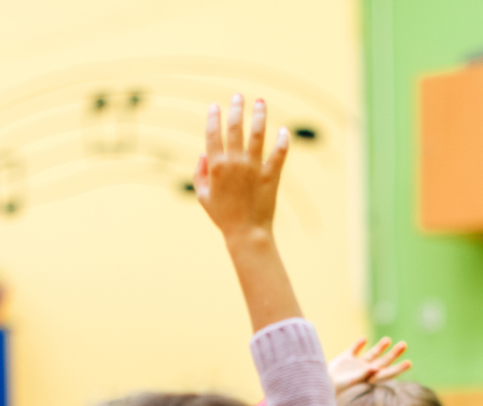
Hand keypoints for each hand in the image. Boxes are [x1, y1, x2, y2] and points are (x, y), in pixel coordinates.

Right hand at [194, 94, 288, 243]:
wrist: (246, 233)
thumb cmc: (223, 217)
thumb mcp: (203, 197)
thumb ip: (199, 174)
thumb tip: (203, 154)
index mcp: (216, 167)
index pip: (213, 134)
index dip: (213, 117)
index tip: (215, 107)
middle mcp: (235, 163)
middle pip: (236, 127)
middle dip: (236, 108)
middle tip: (238, 96)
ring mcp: (254, 167)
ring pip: (258, 133)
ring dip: (259, 115)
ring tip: (260, 102)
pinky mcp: (271, 174)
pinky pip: (279, 152)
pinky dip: (282, 140)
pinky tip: (283, 130)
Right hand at [328, 337, 411, 393]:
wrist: (320, 387)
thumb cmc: (337, 390)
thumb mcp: (352, 382)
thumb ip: (364, 374)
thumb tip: (377, 367)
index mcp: (370, 379)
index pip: (388, 373)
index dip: (398, 368)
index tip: (409, 363)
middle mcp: (365, 372)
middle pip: (383, 362)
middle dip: (393, 354)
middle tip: (404, 345)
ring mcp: (355, 366)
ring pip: (371, 355)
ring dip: (380, 347)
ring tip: (388, 340)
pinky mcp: (345, 360)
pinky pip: (353, 350)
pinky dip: (358, 344)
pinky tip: (363, 340)